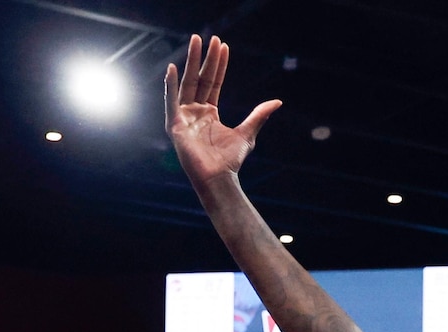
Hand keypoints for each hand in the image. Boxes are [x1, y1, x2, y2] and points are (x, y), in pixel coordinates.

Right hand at [165, 35, 282, 187]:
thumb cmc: (231, 160)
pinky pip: (170, 101)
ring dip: (189, 62)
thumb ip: (259, 115)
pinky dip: (170, 85)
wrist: (219, 178)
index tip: (222, 45)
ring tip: (194, 41)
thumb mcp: (248, 133)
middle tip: (208, 36)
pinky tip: (172, 68)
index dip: (218, 65)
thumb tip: (277, 101)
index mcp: (209, 113)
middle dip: (204, 57)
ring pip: (186, 83)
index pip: (213, 82)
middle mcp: (194, 112)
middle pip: (199, 78)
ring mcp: (183, 117)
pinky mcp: (174, 125)